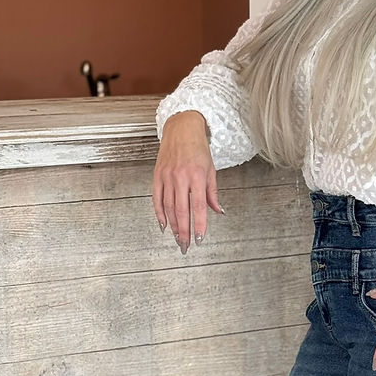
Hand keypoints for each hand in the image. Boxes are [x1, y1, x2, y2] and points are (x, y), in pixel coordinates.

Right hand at [152, 111, 223, 252]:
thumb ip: (213, 193)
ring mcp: (167, 176)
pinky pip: (157, 199)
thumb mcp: (211, 170)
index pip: (199, 206)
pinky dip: (159, 214)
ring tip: (177, 239)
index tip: (201, 239)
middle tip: (186, 246)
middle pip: (182, 211)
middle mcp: (180, 177)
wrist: (181, 128)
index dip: (200, 225)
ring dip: (173, 226)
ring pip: (169, 207)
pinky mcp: (157, 175)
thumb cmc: (198, 148)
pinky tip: (163, 225)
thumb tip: (218, 211)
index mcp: (196, 176)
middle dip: (184, 231)